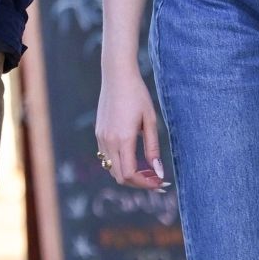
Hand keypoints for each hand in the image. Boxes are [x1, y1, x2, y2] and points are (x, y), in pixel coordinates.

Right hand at [96, 70, 166, 190]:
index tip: (159, 183)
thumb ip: (153, 148)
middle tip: (156, 179)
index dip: (145, 184)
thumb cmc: (137, 95)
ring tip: (147, 169)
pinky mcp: (99, 133)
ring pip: (112, 169)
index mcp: (123, 139)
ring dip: (129, 174)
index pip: (130, 174)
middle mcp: (108, 141)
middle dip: (138, 182)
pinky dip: (120, 164)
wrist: (117, 75)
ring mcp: (101, 138)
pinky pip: (107, 158)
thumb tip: (158, 172)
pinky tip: (134, 157)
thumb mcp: (150, 121)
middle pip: (120, 176)